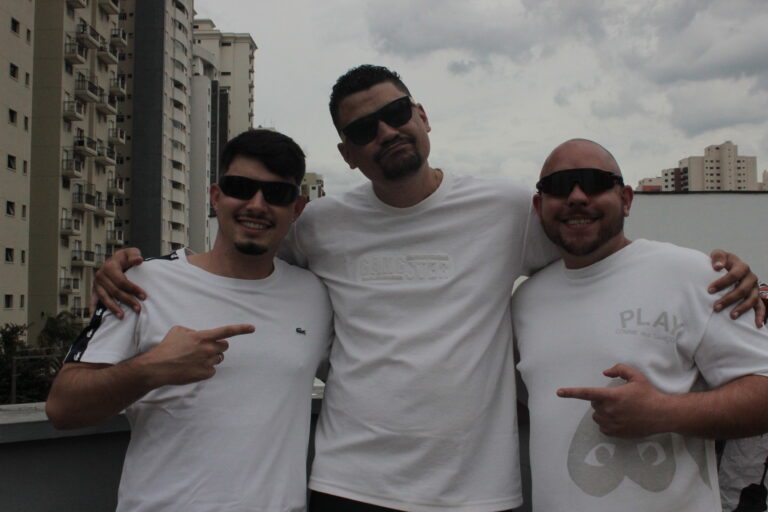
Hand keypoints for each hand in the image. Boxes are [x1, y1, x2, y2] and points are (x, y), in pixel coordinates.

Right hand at [91, 248, 145, 317]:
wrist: (115, 260)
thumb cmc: (125, 258)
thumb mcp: (131, 253)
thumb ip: (134, 256)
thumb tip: (139, 260)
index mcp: (109, 266)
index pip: (122, 281)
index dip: (133, 289)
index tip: (144, 296)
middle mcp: (100, 275)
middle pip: (115, 291)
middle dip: (127, 300)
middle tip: (138, 309)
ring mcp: (96, 284)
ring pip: (105, 298)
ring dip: (113, 308)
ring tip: (122, 317)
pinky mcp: (94, 290)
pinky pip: (92, 301)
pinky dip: (93, 309)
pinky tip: (94, 318)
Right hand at [139, 324, 254, 386]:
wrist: (158, 367)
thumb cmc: (167, 347)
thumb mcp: (179, 330)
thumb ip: (194, 331)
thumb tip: (199, 335)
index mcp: (203, 336)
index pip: (227, 331)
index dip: (241, 329)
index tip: (252, 328)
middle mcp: (208, 349)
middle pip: (224, 347)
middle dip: (217, 347)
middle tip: (205, 349)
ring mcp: (207, 362)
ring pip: (218, 359)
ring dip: (211, 358)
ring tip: (195, 359)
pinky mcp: (204, 374)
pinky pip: (212, 371)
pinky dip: (206, 369)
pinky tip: (193, 368)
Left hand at [557, 364, 670, 437]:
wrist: (662, 415)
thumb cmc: (649, 394)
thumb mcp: (636, 377)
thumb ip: (619, 370)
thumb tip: (605, 372)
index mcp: (611, 396)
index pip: (587, 393)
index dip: (571, 392)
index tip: (558, 392)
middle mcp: (609, 410)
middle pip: (594, 404)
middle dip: (601, 400)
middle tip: (617, 399)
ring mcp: (612, 423)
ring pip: (597, 416)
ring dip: (603, 412)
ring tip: (620, 410)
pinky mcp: (616, 433)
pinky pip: (603, 428)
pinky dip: (607, 423)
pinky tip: (620, 419)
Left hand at [708, 250, 763, 327]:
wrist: (728, 266)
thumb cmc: (721, 262)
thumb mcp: (718, 255)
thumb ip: (717, 257)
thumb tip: (717, 267)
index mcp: (742, 266)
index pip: (734, 275)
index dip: (722, 283)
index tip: (709, 290)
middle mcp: (750, 277)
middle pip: (742, 289)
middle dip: (729, 299)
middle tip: (715, 307)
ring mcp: (755, 288)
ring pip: (751, 299)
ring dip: (742, 308)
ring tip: (731, 316)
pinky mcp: (756, 296)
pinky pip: (761, 306)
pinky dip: (760, 316)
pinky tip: (757, 325)